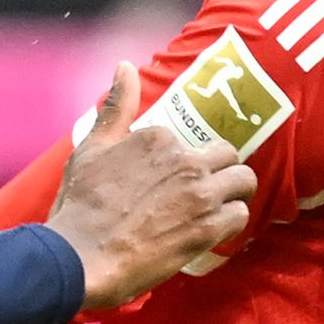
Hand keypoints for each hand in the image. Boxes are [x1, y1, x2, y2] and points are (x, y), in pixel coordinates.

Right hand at [44, 64, 256, 308]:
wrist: (80, 257)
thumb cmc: (80, 206)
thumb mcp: (92, 148)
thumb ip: (116, 107)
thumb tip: (124, 65)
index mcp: (158, 137)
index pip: (191, 141)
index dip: (183, 163)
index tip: (169, 184)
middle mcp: (185, 160)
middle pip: (228, 156)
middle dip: (221, 172)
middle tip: (205, 192)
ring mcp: (200, 194)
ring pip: (244, 183)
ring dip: (233, 195)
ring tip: (216, 209)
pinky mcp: (208, 228)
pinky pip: (240, 216)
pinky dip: (230, 224)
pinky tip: (212, 232)